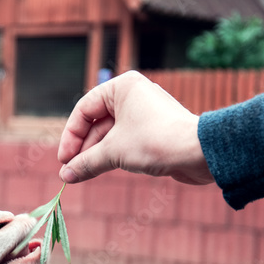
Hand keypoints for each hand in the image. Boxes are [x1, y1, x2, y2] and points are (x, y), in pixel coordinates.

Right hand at [57, 71, 213, 184]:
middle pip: (97, 123)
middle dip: (83, 149)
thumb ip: (86, 163)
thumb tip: (65, 176)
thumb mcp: (113, 153)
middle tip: (70, 172)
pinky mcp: (154, 131)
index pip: (84, 110)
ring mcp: (145, 114)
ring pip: (111, 135)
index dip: (70, 136)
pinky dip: (113, 156)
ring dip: (96, 155)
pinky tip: (100, 171)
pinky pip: (126, 142)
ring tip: (81, 175)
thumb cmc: (155, 142)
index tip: (64, 160)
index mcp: (122, 86)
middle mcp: (133, 95)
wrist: (199, 152)